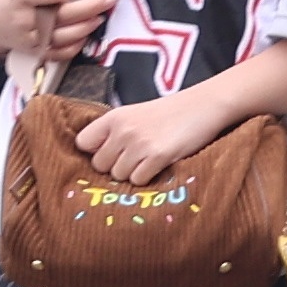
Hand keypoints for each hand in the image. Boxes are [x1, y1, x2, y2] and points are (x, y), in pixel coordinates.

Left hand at [78, 82, 225, 181]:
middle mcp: (123, 129)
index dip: (94, 151)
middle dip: (114, 166)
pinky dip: (147, 178)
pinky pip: (138, 180)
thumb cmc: (171, 113)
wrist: (204, 105)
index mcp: (114, 116)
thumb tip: (96, 158)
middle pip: (99, 165)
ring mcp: (139, 143)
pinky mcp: (157, 156)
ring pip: (118, 175)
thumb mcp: (136, 114)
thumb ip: (115, 131)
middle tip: (134, 159)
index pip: (82, 142)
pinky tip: (158, 165)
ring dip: (132, 173)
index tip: (109, 153)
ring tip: (148, 160)